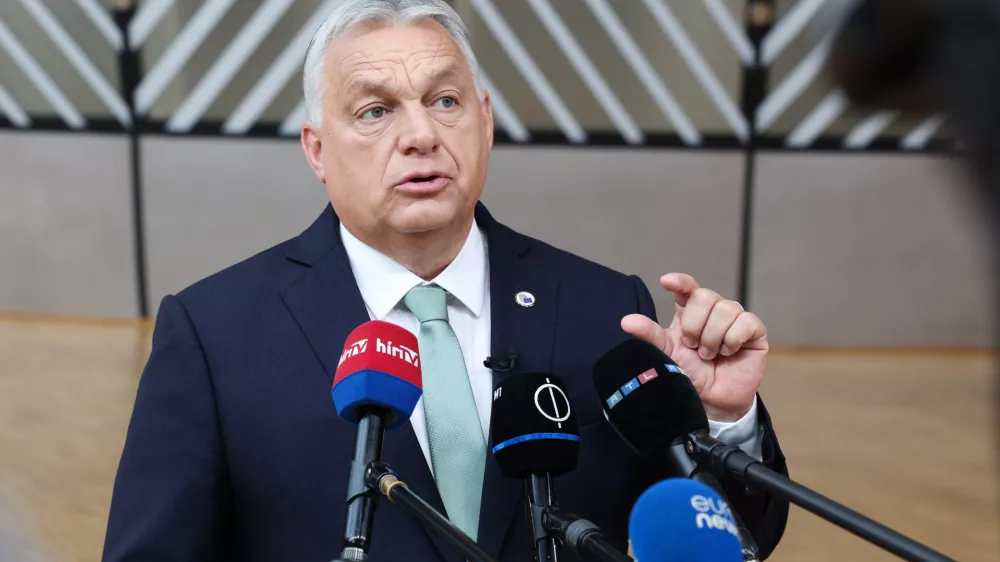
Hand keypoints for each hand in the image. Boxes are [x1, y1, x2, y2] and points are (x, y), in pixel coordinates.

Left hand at [621, 273, 767, 421]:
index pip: (687, 287)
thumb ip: (650, 335)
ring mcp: (735, 318)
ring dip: (713, 337)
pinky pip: (746, 322)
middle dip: (695, 325)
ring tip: (710, 355)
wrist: (713, 400)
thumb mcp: (668, 353)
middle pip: (705, 296)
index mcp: (690, 311)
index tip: (666, 282)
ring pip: (726, 309)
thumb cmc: (690, 373)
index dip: (680, 281)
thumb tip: (626, 321)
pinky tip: (729, 352)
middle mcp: (713, 310)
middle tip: (693, 347)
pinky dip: (733, 339)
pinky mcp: (755, 331)